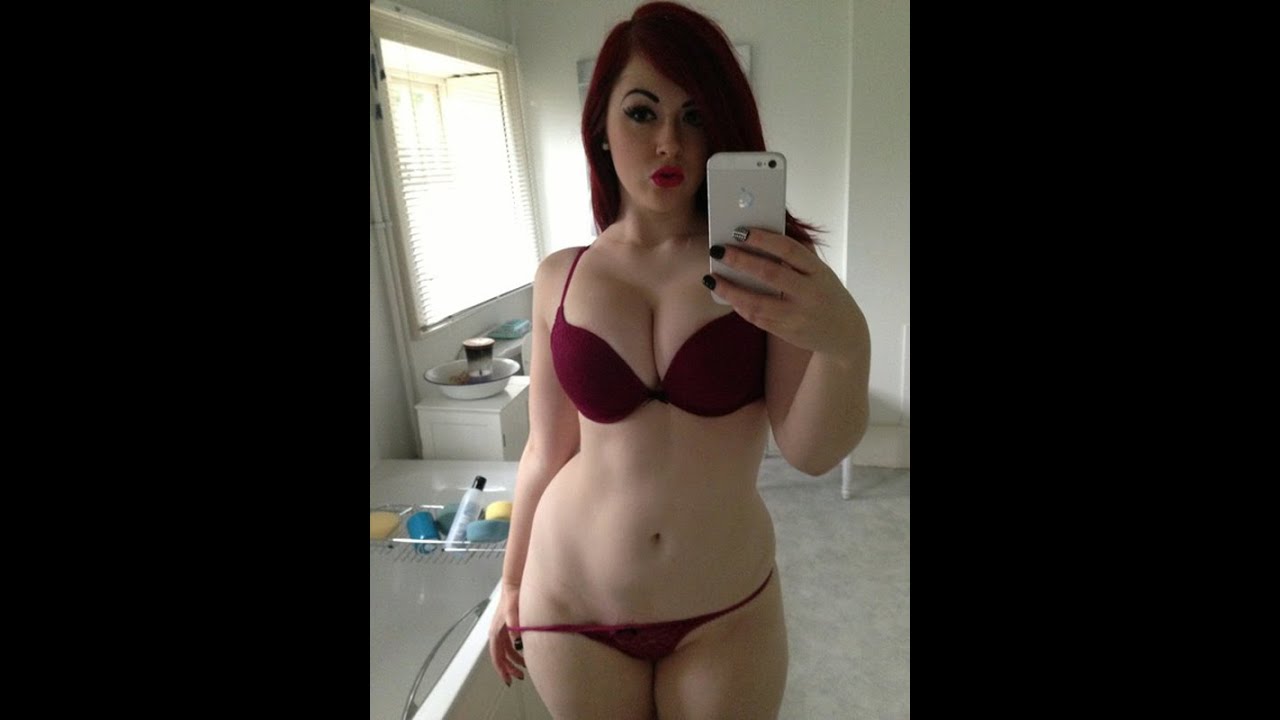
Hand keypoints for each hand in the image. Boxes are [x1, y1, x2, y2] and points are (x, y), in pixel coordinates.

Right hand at [488, 580, 525, 685]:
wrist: (514, 584)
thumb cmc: (512, 596)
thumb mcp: (512, 610)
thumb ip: (514, 623)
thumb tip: (516, 638)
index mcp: (496, 632)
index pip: (497, 656)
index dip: (502, 669)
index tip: (507, 679)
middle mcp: (497, 633)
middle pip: (501, 657)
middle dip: (509, 668)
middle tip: (519, 677)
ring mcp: (503, 630)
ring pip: (506, 652)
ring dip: (514, 661)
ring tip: (524, 669)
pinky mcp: (509, 627)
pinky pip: (511, 645)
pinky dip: (517, 652)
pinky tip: (525, 654)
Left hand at [706, 228, 865, 358]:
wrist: (844, 333)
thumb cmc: (826, 294)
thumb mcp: (820, 272)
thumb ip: (797, 257)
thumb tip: (760, 236)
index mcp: (818, 271)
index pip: (789, 250)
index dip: (764, 238)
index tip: (741, 230)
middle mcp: (809, 293)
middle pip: (770, 274)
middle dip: (740, 260)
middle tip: (718, 250)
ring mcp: (798, 315)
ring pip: (758, 302)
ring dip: (731, 289)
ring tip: (712, 278)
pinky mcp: (787, 331)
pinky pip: (757, 318)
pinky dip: (739, 306)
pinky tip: (728, 295)